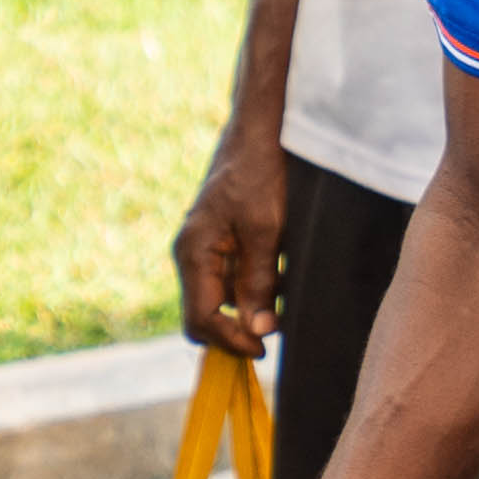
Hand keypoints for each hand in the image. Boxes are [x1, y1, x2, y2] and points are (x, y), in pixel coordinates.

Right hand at [178, 116, 290, 351]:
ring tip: (286, 304)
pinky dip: (258, 287)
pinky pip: (234, 279)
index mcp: (193, 253)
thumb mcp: (266, 231)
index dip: (231, 340)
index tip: (264, 348)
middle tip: (277, 332)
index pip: (201, 319)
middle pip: (207, 314)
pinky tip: (283, 280)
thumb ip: (259, 282)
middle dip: (239, 328)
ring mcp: (205, 249)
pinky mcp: (223, 242)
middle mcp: (192, 255)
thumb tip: (257, 330)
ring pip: (224, 299)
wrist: (260, 130)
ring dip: (252, 308)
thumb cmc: (260, 173)